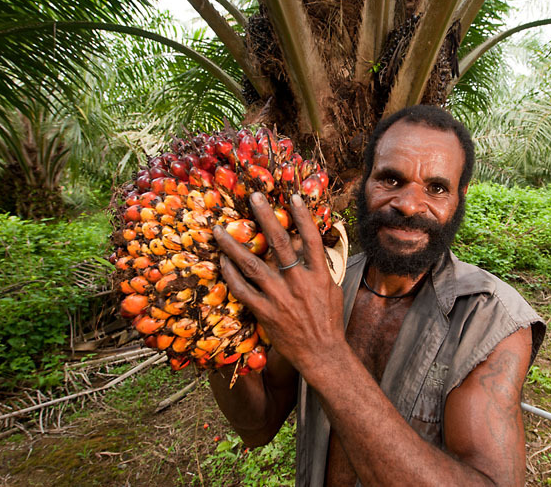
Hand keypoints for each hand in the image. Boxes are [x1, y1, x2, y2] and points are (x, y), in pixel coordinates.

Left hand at [212, 193, 344, 372]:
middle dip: (266, 217)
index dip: (302, 216)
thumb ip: (318, 268)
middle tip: (254, 197)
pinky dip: (230, 274)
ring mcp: (279, 297)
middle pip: (280, 243)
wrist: (322, 353)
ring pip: (252, 265)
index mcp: (318, 275)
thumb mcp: (331, 289)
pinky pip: (243, 289)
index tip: (292, 196)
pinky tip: (222, 262)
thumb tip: (309, 249)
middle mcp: (298, 282)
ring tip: (219, 229)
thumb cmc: (328, 321)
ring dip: (234, 245)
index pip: (311, 239)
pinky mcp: (265, 312)